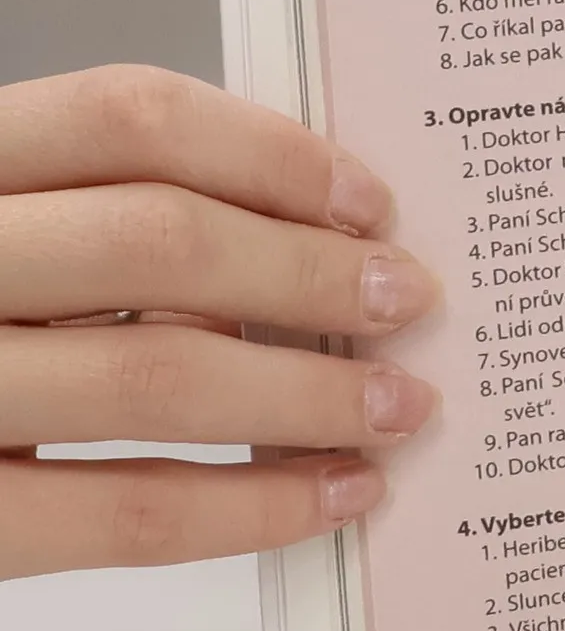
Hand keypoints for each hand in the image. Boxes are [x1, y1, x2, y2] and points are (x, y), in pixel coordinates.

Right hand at [0, 66, 439, 579]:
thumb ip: (88, 216)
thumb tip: (294, 238)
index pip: (124, 116)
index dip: (269, 153)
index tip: (368, 199)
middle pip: (160, 242)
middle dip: (312, 277)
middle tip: (409, 298)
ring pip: (157, 378)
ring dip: (310, 396)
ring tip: (401, 405)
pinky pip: (125, 514)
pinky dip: (255, 508)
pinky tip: (337, 494)